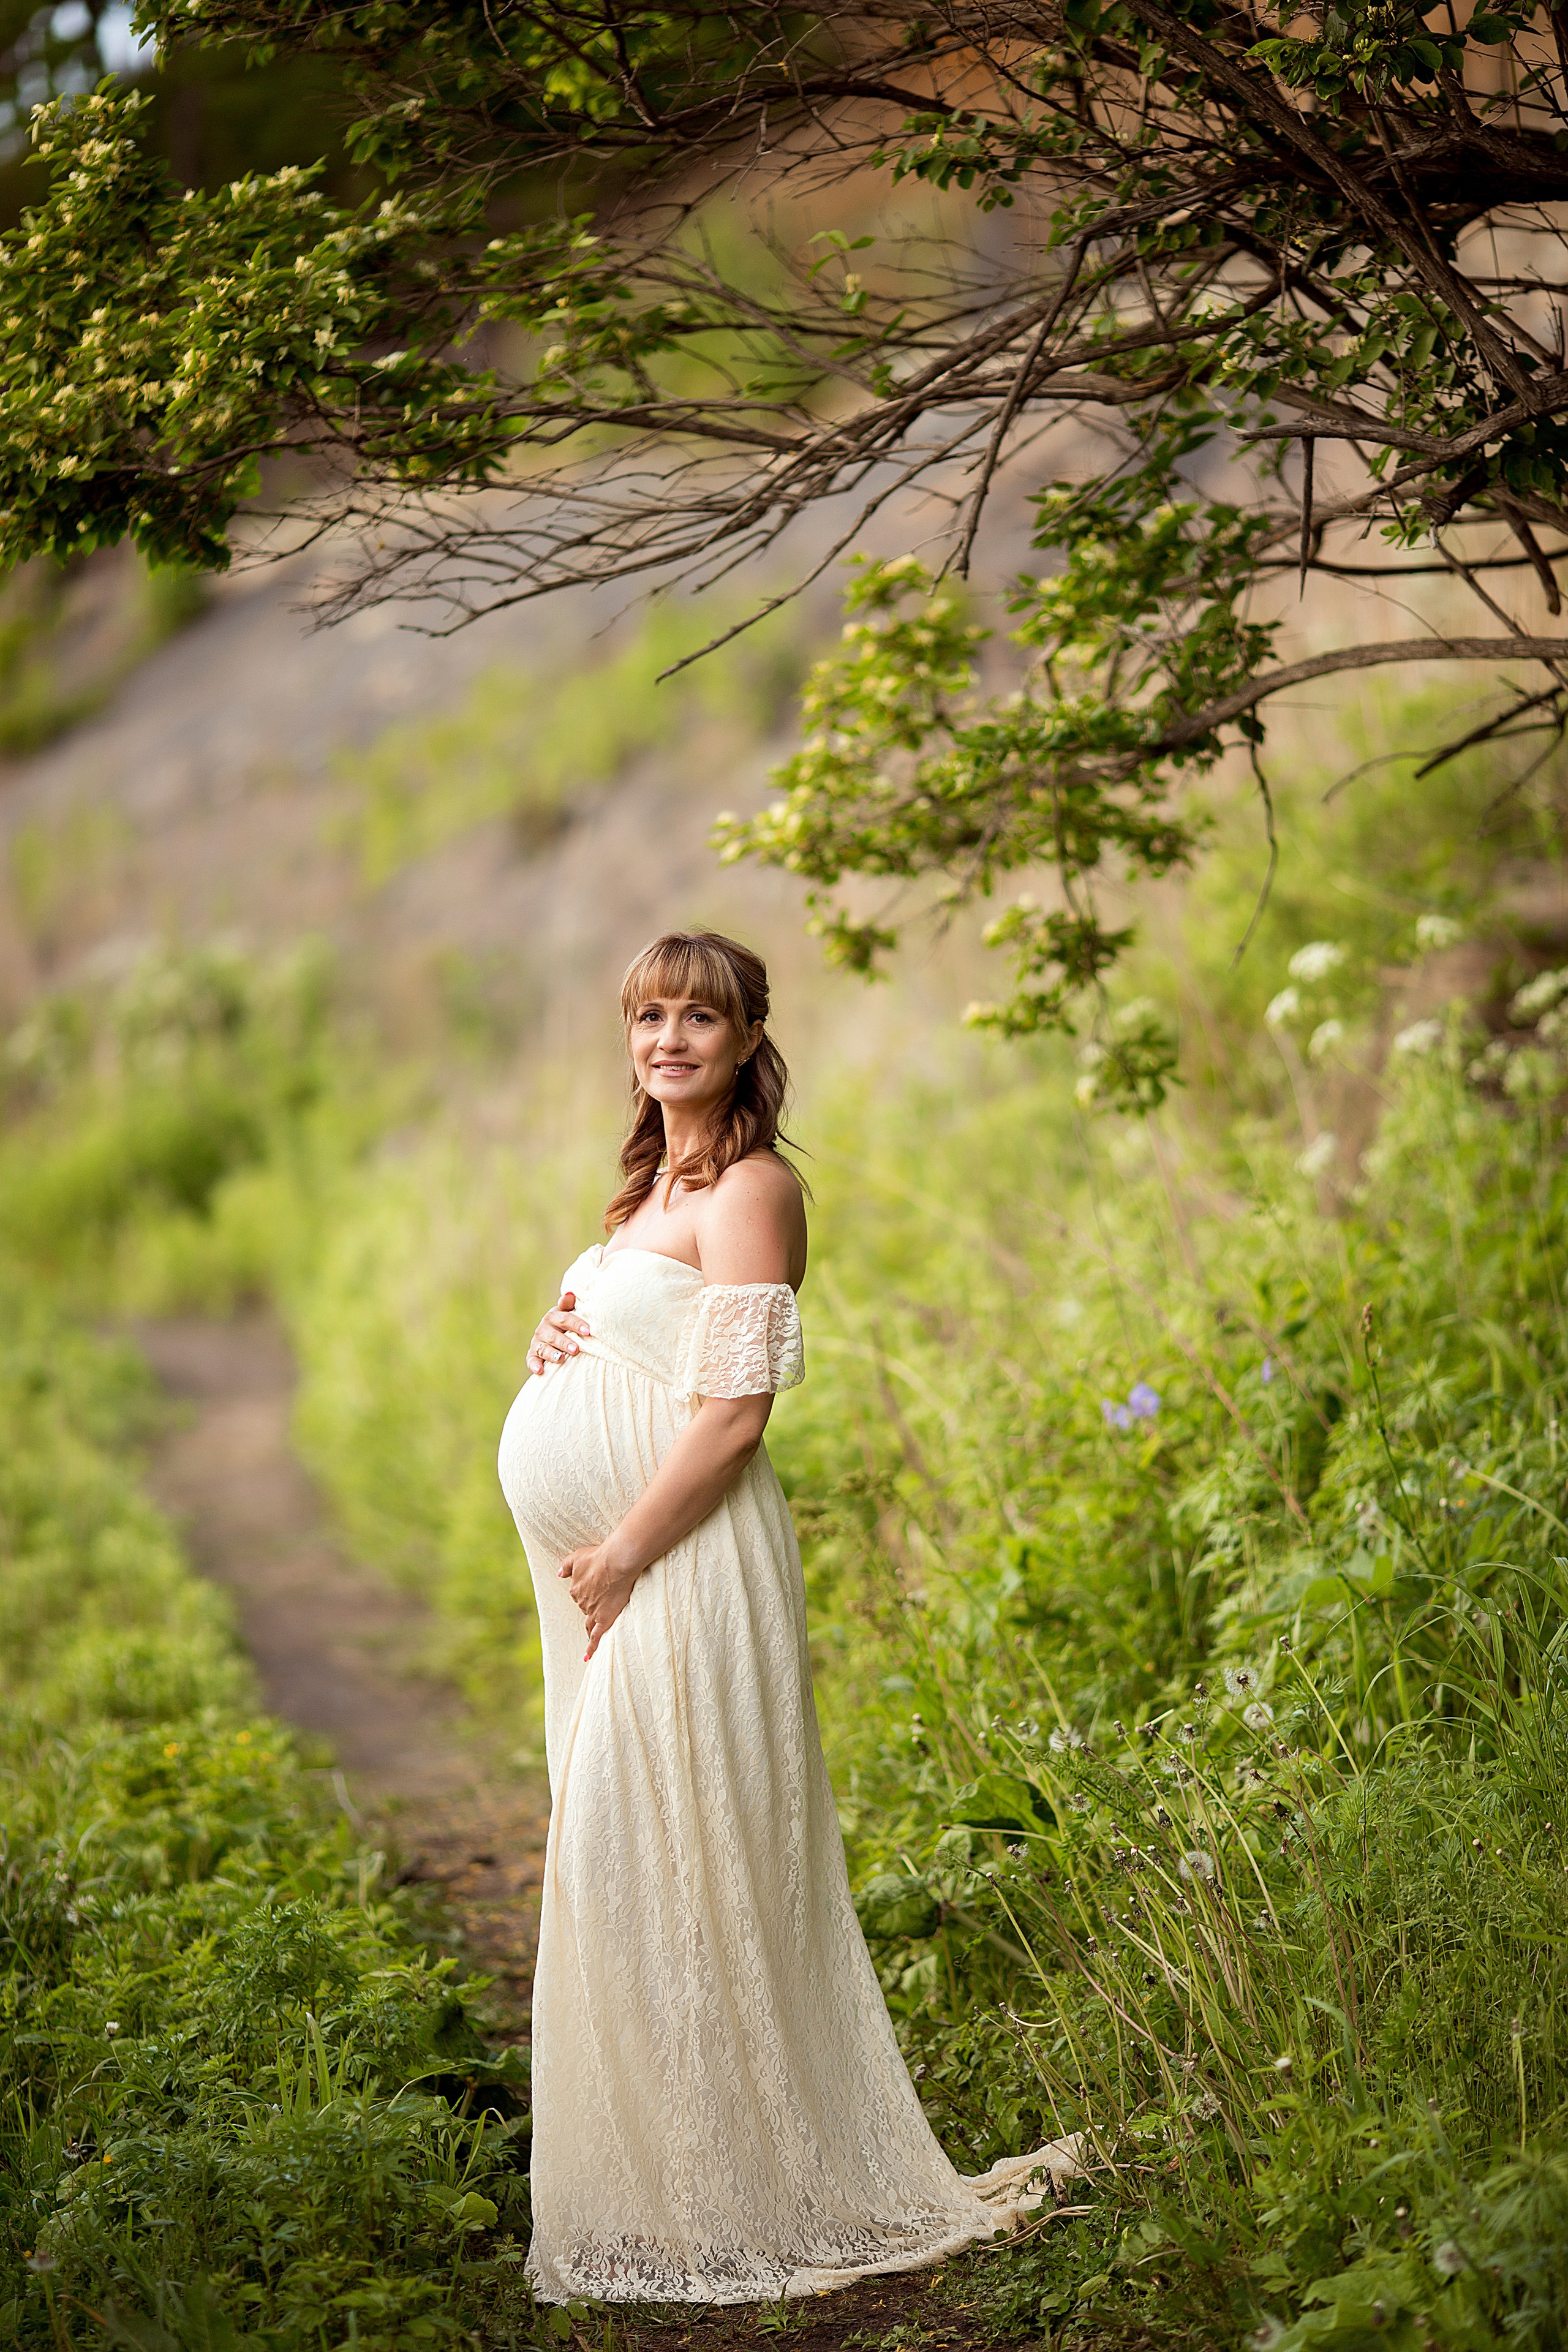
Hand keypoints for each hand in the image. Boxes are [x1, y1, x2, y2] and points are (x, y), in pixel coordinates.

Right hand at [527, 1290, 590, 1376]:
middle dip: (565, 1342)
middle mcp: (544, 1328)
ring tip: (561, 1359)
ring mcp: (537, 1342)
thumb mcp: (568, 1312)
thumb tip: (571, 1293)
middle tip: (576, 1349)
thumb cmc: (567, 1324)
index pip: (565, 1318)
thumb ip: (569, 1305)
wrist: (554, 1334)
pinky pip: (531, 1360)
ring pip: (543, 1348)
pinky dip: (534, 1365)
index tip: (588, 1331)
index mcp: (554, 1316)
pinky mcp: (532, 1354)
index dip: (576, 1324)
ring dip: (552, 1354)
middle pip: (554, 1336)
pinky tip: (540, 1371)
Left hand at [558, 1541, 640, 1660]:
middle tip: (604, 1598)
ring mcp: (592, 1612)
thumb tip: (558, 1574)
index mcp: (575, 1589)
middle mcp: (581, 1602)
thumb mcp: (577, 1557)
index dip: (588, 1590)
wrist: (615, 1562)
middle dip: (592, 1604)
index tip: (598, 1585)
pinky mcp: (604, 1619)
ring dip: (591, 1624)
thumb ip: (566, 1566)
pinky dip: (590, 1648)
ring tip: (591, 1631)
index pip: (579, 1593)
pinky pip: (595, 1637)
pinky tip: (586, 1658)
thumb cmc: (598, 1556)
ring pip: (589, 1621)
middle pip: (585, 1607)